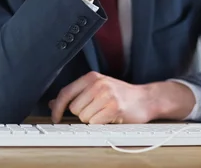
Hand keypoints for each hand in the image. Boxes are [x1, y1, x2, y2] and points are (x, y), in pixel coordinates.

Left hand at [49, 72, 196, 123]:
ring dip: (92, 120)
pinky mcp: (114, 107)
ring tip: (105, 112)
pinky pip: (95, 122)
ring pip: (84, 117)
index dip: (57, 107)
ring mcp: (106, 95)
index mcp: (91, 77)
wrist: (146, 99)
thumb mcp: (97, 89)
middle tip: (96, 110)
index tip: (55, 117)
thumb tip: (54, 103)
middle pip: (74, 108)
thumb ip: (76, 94)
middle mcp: (98, 83)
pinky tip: (110, 117)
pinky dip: (101, 124)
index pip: (66, 92)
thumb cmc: (121, 95)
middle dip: (83, 114)